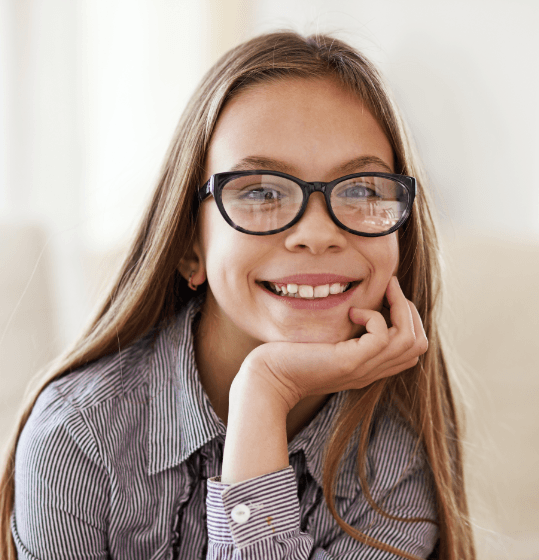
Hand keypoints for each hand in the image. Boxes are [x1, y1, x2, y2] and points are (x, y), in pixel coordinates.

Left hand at [239, 276, 427, 411]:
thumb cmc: (291, 356)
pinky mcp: (349, 362)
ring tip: (382, 289)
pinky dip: (374, 316)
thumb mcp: (328, 343)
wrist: (268, 378)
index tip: (389, 295)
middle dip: (410, 310)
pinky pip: (382, 337)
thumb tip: (360, 305)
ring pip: (410, 340)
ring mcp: (363, 368)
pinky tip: (352, 311)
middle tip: (390, 287)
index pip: (413, 349)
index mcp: (370, 366)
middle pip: (419, 345)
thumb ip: (348, 333)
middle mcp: (372, 370)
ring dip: (400, 307)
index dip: (410, 319)